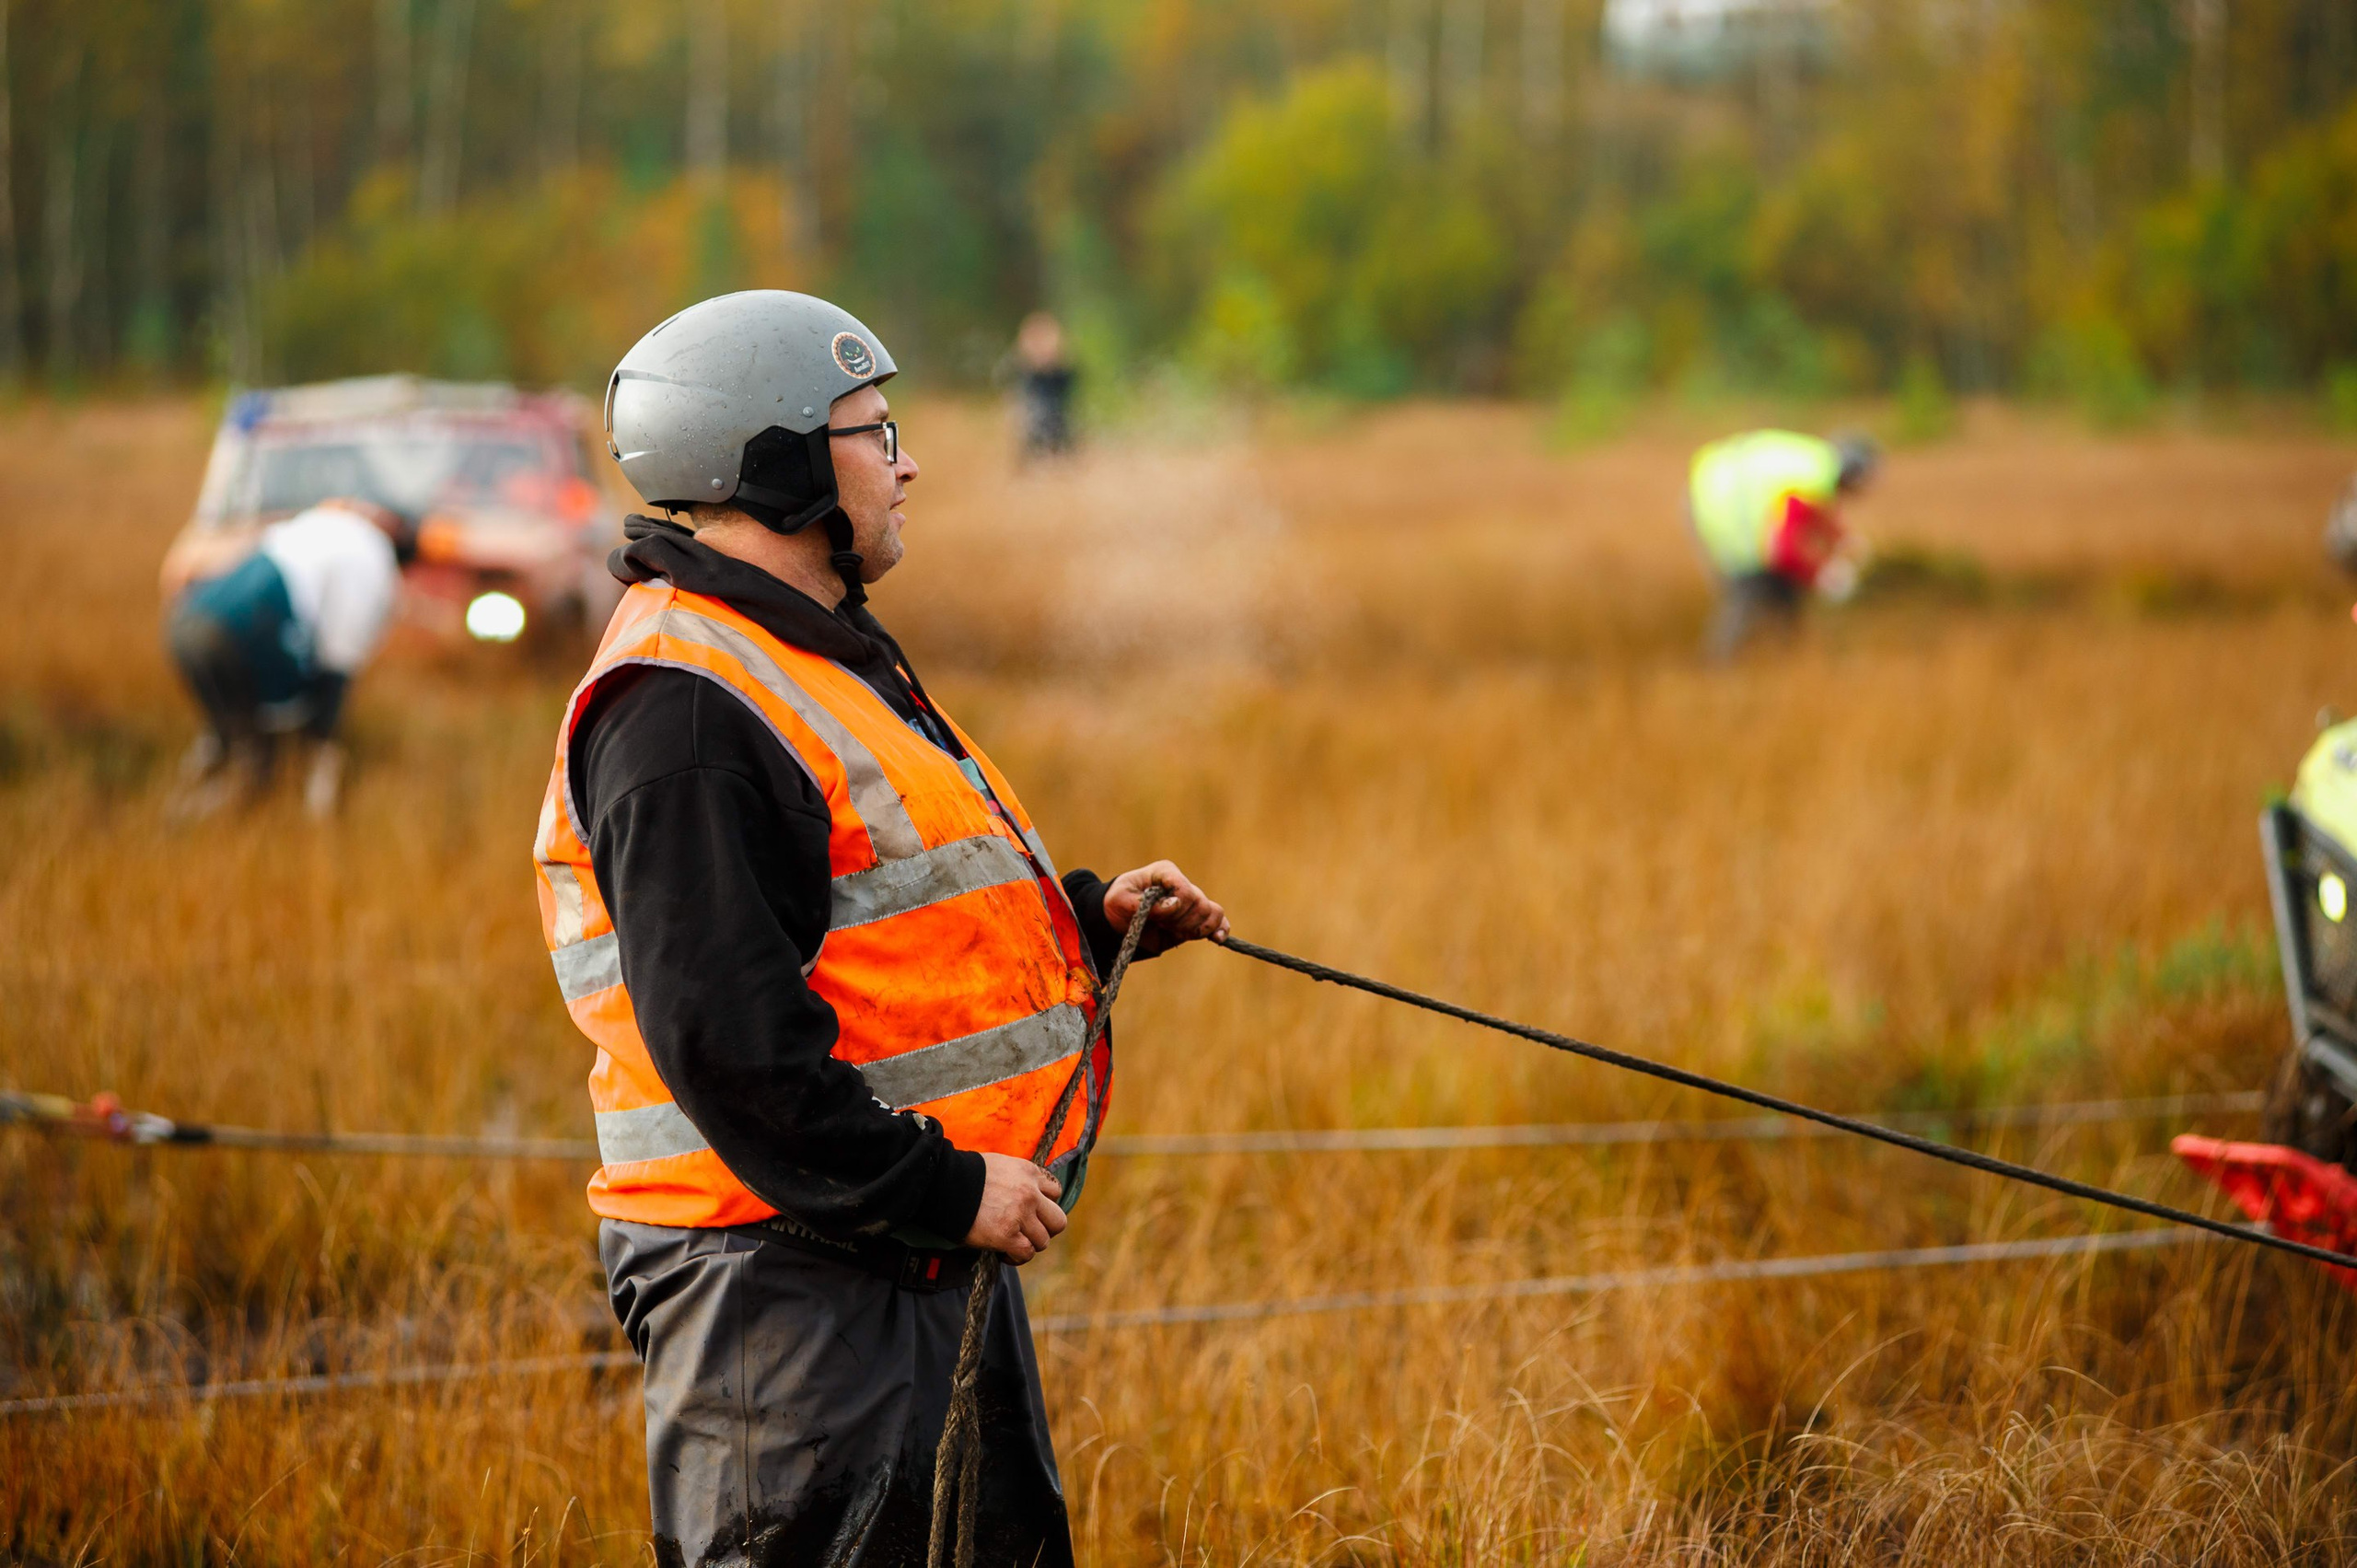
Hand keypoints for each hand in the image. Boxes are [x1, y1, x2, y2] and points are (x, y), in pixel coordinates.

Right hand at [963, 1152, 1066, 1262]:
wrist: (943, 1183)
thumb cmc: (964, 1175)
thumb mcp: (999, 1166)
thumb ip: (1016, 1179)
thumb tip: (1021, 1197)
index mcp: (1029, 1172)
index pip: (1055, 1192)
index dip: (1044, 1205)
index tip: (1032, 1212)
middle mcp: (1030, 1193)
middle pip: (1058, 1221)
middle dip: (1045, 1229)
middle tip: (1027, 1231)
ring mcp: (1020, 1215)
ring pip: (1043, 1241)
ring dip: (1029, 1244)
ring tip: (1012, 1243)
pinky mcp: (1007, 1235)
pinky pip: (1026, 1253)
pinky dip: (1017, 1257)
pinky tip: (1005, 1253)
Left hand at [1102, 861, 1229, 956]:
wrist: (1118, 920)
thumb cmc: (1118, 903)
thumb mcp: (1121, 901)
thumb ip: (1145, 903)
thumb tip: (1174, 905)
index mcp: (1165, 873)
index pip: (1184, 889)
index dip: (1176, 906)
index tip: (1157, 916)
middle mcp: (1182, 885)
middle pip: (1200, 904)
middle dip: (1180, 921)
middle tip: (1160, 925)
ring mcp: (1191, 902)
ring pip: (1211, 914)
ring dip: (1191, 928)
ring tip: (1171, 930)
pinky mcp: (1196, 920)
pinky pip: (1219, 920)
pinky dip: (1220, 929)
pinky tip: (1217, 938)